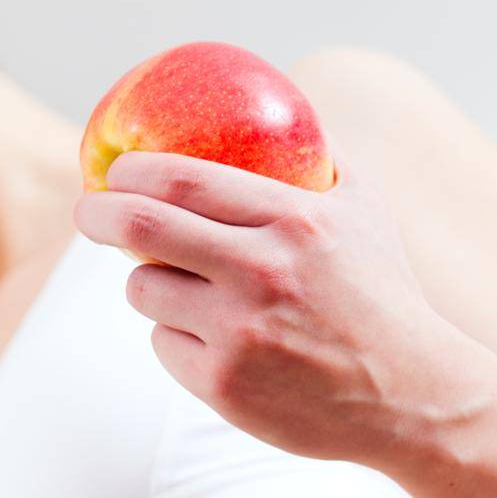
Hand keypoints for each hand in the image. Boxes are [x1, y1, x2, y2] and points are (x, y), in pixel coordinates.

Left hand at [72, 138, 460, 472]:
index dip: (131, 171)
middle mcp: (261, 273)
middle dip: (99, 215)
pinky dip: (175, 338)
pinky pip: (163, 345)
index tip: (114, 170)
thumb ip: (316, 156)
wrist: (407, 394)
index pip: (184, 178)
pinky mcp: (221, 386)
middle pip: (142, 228)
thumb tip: (273, 103)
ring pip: (144, 292)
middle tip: (89, 213)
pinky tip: (215, 343)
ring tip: (182, 290)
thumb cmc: (379, 293)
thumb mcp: (362, 210)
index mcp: (294, 221)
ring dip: (148, 285)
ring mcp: (237, 334)